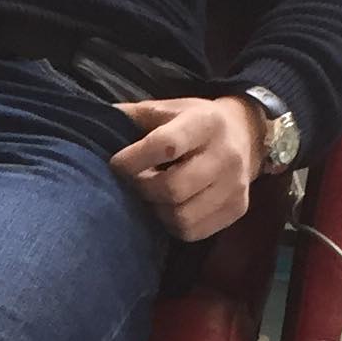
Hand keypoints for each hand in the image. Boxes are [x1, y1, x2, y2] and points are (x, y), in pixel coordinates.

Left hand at [109, 95, 262, 242]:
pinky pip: (194, 232)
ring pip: (182, 216)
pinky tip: (168, 208)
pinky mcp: (237, 208)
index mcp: (205, 123)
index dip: (134, 159)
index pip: (166, 145)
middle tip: (134, 183)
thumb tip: (94, 123)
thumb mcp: (168, 108)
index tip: (116, 164)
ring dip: (156, 211)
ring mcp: (235, 185)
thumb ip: (133, 116)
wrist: (247, 133)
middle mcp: (226, 155)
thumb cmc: (195, 121)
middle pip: (173, 188)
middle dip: (143, 189)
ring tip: (151, 197)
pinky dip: (173, 225)